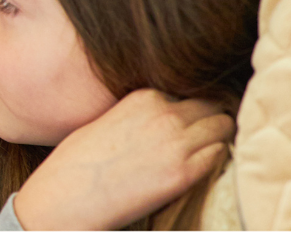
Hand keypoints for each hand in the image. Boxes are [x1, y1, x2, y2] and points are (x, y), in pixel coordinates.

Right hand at [12, 89, 232, 230]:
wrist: (66, 197)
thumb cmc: (77, 163)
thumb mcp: (106, 121)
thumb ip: (140, 115)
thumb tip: (162, 123)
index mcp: (144, 97)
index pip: (188, 93)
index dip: (190, 111)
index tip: (186, 126)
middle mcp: (165, 114)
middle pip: (211, 106)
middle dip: (209, 121)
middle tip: (200, 140)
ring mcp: (177, 143)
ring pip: (223, 126)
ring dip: (216, 139)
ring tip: (201, 155)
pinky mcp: (184, 174)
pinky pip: (219, 155)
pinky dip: (215, 160)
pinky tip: (198, 170)